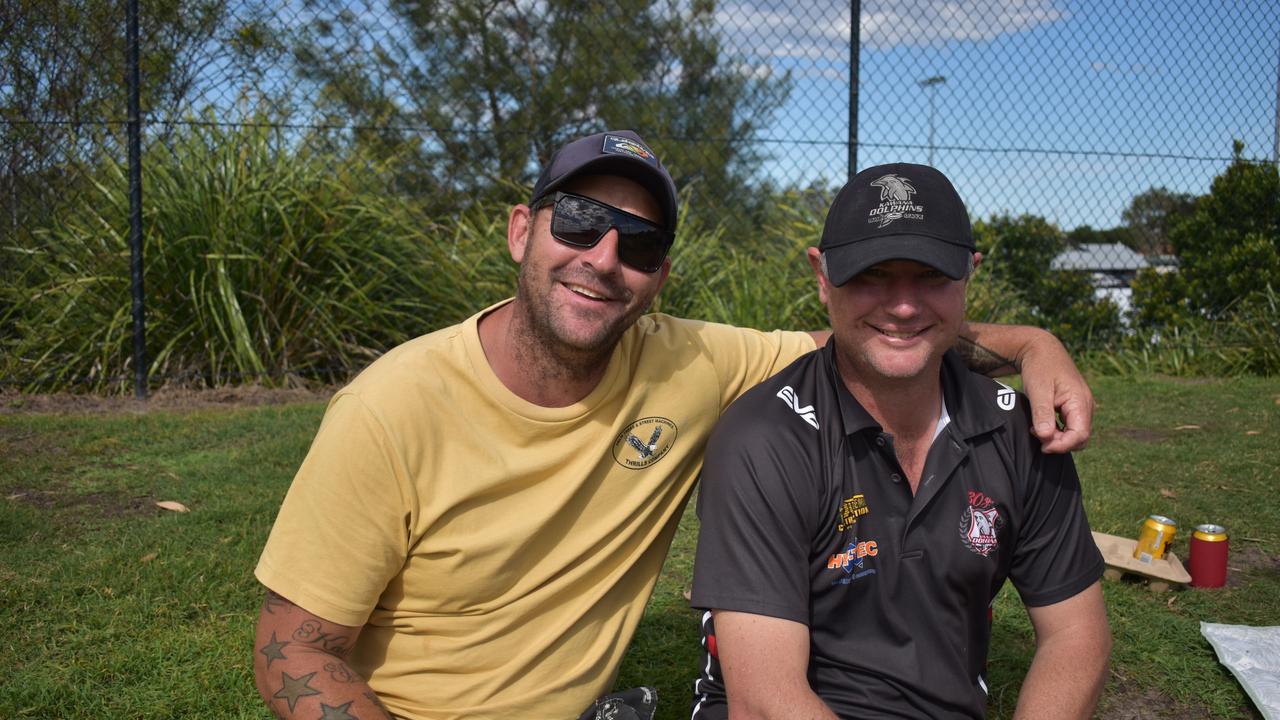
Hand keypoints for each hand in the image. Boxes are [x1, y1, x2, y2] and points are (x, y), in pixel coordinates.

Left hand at [1019, 333, 1093, 452]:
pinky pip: (1071, 425)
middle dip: (1060, 443)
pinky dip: (1057, 430)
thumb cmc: (1039, 367)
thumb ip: (1042, 414)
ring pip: (1075, 433)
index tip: (1042, 445)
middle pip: (1080, 437)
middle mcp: (1085, 405)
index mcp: (1080, 401)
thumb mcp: (1037, 390)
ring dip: (1057, 437)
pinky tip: (1041, 425)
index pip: (1080, 435)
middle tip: (1036, 435)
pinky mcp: (1074, 406)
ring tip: (1036, 429)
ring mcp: (1081, 405)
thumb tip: (1046, 437)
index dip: (1062, 446)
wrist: (1040, 350)